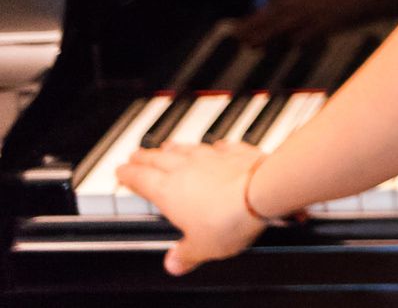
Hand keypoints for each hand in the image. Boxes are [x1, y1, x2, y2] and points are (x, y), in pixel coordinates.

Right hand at [115, 140, 270, 275]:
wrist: (263, 190)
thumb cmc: (228, 220)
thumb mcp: (201, 247)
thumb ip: (185, 254)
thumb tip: (174, 264)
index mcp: (168, 192)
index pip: (141, 180)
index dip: (129, 175)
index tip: (121, 170)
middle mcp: (187, 169)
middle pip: (160, 160)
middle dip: (146, 157)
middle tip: (136, 154)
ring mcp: (213, 157)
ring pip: (188, 149)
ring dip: (175, 147)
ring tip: (167, 145)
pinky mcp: (238, 151)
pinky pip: (222, 146)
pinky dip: (215, 146)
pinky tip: (216, 145)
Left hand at [234, 0, 397, 46]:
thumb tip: (339, 7)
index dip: (268, 12)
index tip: (248, 24)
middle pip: (286, 8)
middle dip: (260, 23)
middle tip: (236, 36)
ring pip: (297, 16)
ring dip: (273, 30)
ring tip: (249, 41)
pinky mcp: (354, 8)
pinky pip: (324, 23)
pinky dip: (305, 34)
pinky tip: (291, 44)